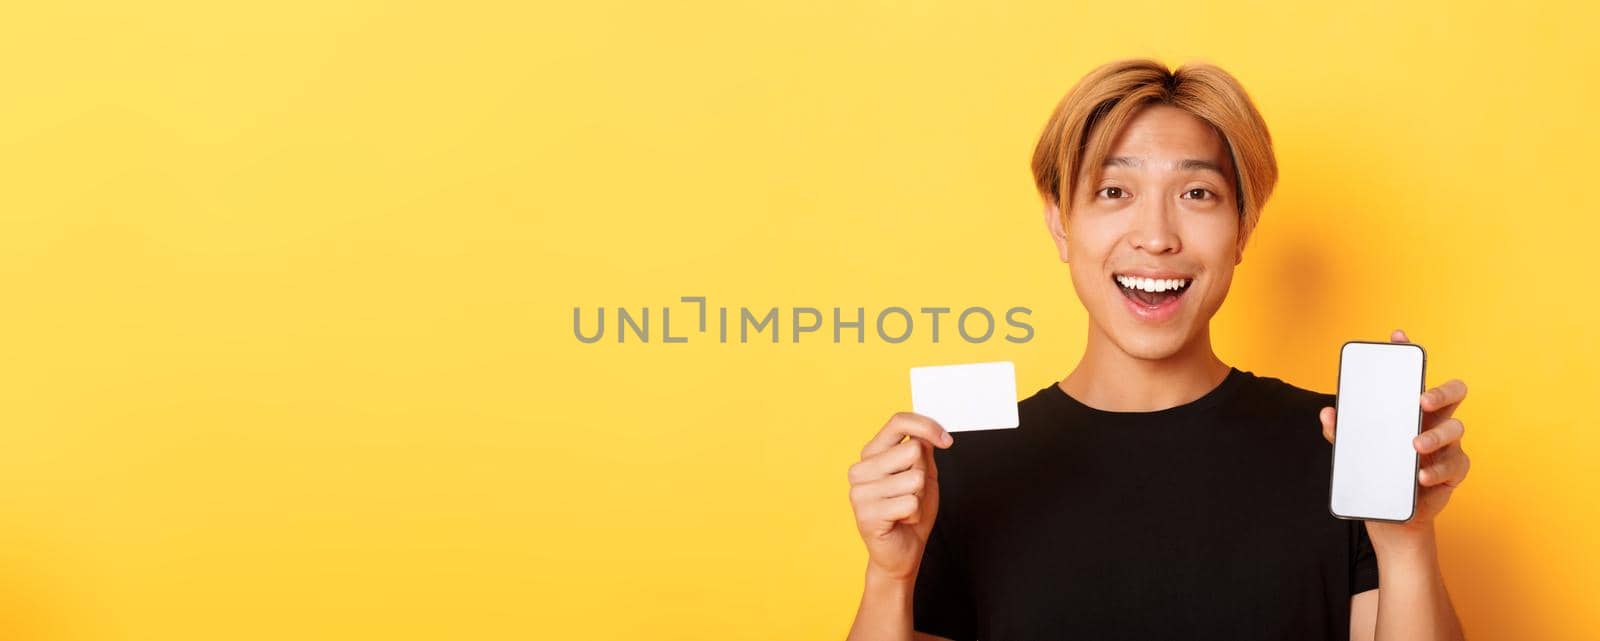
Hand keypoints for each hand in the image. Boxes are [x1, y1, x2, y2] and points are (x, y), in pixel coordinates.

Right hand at [848, 412, 952, 582]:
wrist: (901, 553)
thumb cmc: (910, 512)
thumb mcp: (923, 475)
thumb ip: (923, 451)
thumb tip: (929, 431)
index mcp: (871, 454)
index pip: (898, 422)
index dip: (926, 426)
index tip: (946, 441)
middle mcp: (860, 469)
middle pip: (912, 450)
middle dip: (924, 474)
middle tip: (912, 493)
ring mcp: (859, 492)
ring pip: (914, 478)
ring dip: (919, 497)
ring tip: (905, 509)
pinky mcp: (867, 514)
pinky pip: (910, 503)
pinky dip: (915, 514)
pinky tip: (901, 520)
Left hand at [1320, 329, 1470, 540]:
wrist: (1394, 515)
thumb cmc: (1379, 471)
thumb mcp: (1356, 451)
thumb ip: (1342, 432)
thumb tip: (1327, 413)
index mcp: (1411, 409)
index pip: (1413, 375)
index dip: (1408, 353)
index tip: (1397, 337)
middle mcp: (1434, 420)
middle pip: (1453, 393)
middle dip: (1440, 391)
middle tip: (1421, 399)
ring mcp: (1448, 445)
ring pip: (1455, 429)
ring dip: (1435, 436)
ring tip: (1414, 446)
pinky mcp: (1454, 470)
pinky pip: (1454, 465)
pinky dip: (1437, 471)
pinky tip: (1421, 477)